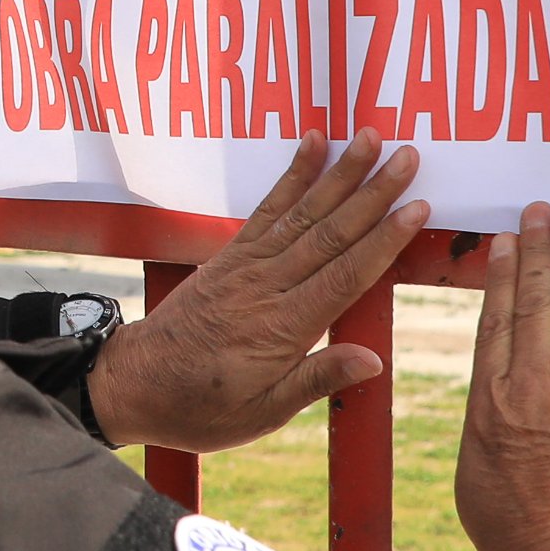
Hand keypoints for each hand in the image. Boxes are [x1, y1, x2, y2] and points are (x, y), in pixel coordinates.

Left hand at [85, 133, 425, 452]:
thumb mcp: (260, 413)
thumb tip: (373, 360)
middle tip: (408, 156)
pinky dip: (293, 176)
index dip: (384, 240)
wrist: (133, 384)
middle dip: (373, 192)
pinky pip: (267, 209)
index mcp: (282, 328)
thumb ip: (316, 381)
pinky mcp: (230, 255)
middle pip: (331, 233)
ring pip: (303, 212)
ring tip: (369, 138)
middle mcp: (266, 287)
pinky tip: (312, 146)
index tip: (416, 208)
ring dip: (340, 173)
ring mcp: (245, 265)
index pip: (345, 276)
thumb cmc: (200, 408)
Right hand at [451, 202, 549, 550]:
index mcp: (490, 407)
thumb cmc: (525, 547)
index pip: (495, 324)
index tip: (505, 245)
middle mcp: (531, 385)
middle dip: (537, 248)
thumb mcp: (476, 488)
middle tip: (541, 211)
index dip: (501, 278)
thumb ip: (484, 438)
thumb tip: (491, 416)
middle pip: (534, 300)